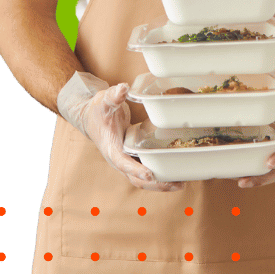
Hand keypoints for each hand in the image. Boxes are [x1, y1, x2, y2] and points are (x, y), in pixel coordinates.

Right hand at [64, 82, 183, 191]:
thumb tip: (122, 88)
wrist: (92, 118)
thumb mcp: (104, 101)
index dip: (135, 169)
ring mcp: (126, 161)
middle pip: (136, 179)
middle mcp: (119, 159)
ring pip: (142, 179)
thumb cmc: (99, 110)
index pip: (123, 162)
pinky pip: (146, 171)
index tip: (150, 174)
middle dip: (156, 184)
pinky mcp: (133, 159)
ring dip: (160, 184)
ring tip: (182, 184)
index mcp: (111, 148)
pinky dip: (160, 175)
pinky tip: (176, 174)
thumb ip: (113, 96)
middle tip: (177, 184)